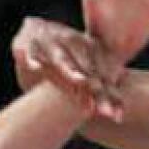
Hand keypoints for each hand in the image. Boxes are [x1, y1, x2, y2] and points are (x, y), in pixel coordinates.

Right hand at [10, 16, 124, 120]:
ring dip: (71, 68)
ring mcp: (51, 42)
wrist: (36, 31)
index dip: (110, 96)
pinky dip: (32, 58)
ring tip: (80, 81)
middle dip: (95, 88)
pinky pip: (31, 51)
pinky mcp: (29, 42)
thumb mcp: (85, 75)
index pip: (103, 76)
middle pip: (87, 70)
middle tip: (104, 109)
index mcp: (92, 50)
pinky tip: (36, 67)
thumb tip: (119, 118)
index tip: (116, 117)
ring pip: (62, 58)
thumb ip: (100, 93)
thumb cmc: (67, 60)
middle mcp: (74, 44)